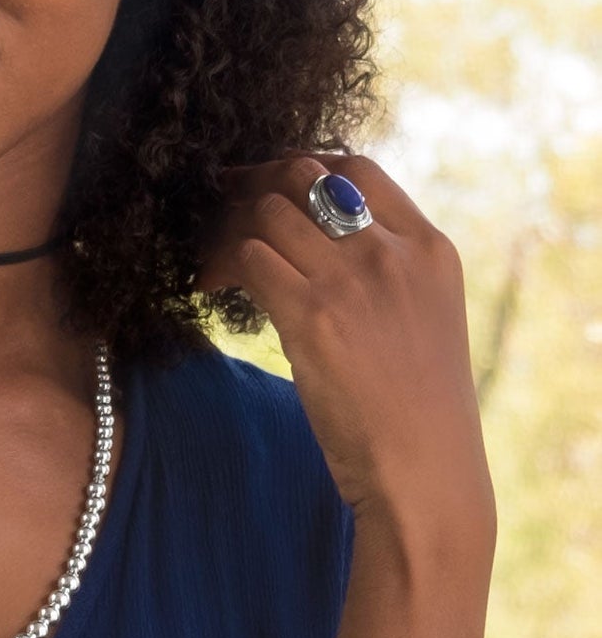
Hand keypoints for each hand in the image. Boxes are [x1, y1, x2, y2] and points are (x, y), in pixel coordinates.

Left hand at [196, 154, 494, 535]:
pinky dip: (218, 266)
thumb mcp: (422, 316)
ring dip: (227, 228)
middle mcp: (393, 254)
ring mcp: (353, 281)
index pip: (356, 166)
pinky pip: (249, 257)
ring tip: (211, 260)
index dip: (300, 163)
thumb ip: (383, 266)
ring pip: (266, 211)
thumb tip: (309, 230)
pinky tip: (208, 287)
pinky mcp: (314, 316)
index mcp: (429, 248)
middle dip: (252, 184)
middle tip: (219, 206)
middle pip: (301, 175)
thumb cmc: (416, 406)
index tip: (266, 180)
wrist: (425, 474)